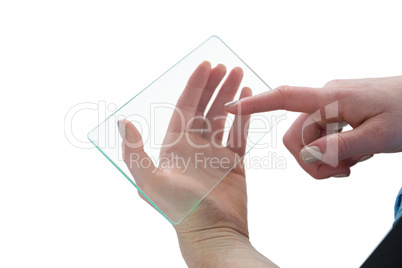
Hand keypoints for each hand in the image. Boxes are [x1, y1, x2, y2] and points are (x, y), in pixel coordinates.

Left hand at [118, 62, 276, 266]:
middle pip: (205, 108)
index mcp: (174, 146)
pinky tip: (249, 100)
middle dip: (215, 86)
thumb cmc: (179, 210)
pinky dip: (245, 117)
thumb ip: (135, 151)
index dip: (195, 85)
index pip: (185, 107)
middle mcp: (194, 147)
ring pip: (224, 118)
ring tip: (240, 76)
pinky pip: (239, 134)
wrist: (212, 234)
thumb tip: (123, 122)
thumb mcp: (149, 181)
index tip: (206, 65)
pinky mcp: (234, 163)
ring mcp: (215, 154)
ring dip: (231, 97)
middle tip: (227, 66)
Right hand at [226, 76, 401, 178]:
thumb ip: (340, 147)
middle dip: (312, 161)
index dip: (256, 104)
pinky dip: (333, 153)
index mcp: (332, 98)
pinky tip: (354, 156)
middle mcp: (326, 99)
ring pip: (309, 141)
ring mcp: (331, 107)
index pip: (285, 97)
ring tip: (353, 163)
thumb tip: (308, 156)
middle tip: (341, 173)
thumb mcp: (379, 136)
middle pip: (296, 136)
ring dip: (326, 159)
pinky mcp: (337, 114)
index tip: (231, 108)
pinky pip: (322, 138)